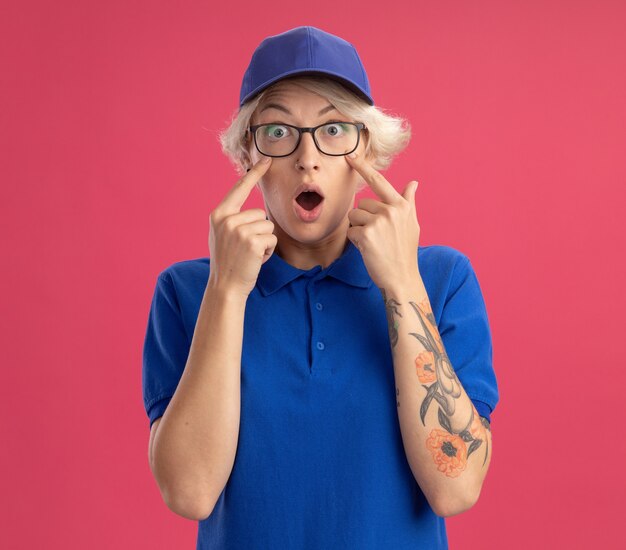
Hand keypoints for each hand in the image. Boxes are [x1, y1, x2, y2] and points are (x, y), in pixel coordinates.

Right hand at [207, 157, 276, 297]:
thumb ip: (232, 219)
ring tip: (249, 254)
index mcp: (219, 214)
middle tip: (245, 248)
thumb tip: (254, 209)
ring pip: (268, 227)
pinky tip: (255, 260)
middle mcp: (227, 219)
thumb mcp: (222, 235)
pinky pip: (272, 239)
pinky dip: (268, 251)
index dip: (254, 174)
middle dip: (259, 231)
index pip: (239, 188)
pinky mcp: (252, 241)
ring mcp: (238, 230)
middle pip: (260, 213)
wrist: (225, 286)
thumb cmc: (227, 262)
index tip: (267, 159)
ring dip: (264, 242)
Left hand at [345, 151, 420, 288]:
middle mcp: (391, 210)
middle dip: (365, 217)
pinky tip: (369, 249)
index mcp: (401, 205)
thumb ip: (408, 202)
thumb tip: (413, 183)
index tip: (350, 156)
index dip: (363, 167)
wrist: (401, 277)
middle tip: (378, 235)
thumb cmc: (405, 251)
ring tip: (374, 242)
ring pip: (354, 215)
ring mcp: (378, 222)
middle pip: (363, 203)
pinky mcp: (366, 235)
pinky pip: (351, 230)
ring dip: (359, 228)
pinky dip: (356, 240)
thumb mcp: (412, 224)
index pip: (379, 181)